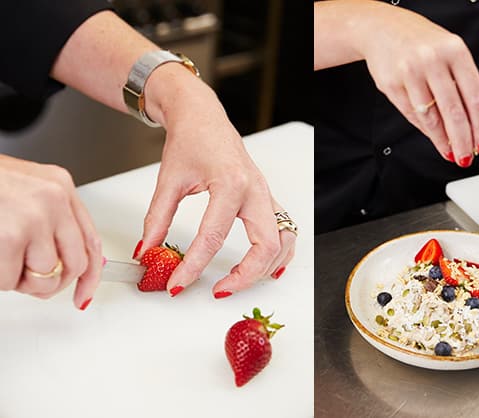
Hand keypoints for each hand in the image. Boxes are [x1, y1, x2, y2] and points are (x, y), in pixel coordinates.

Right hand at [0, 155, 101, 308]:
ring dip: (19, 279)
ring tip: (2, 257)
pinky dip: (0, 278)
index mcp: (60, 186)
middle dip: (51, 282)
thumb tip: (62, 263)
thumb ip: (50, 220)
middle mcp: (53, 200)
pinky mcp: (9, 237)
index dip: (90, 275)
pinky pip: (11, 281)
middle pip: (74, 264)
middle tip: (28, 279)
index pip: (91, 240)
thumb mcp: (25, 189)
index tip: (83, 294)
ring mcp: (34, 218)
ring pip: (43, 277)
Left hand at [135, 64, 295, 296]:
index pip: (213, 238)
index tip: (178, 284)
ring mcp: (266, 194)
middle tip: (219, 290)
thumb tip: (148, 251)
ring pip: (283, 242)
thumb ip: (157, 220)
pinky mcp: (267, 198)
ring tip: (240, 282)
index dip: (194, 267)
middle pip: (265, 246)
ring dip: (266, 268)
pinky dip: (279, 254)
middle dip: (245, 275)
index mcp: (230, 183)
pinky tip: (266, 267)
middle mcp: (255, 190)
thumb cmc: (190, 139)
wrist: (203, 116)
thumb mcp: (168, 180)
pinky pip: (285, 231)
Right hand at [348, 1, 478, 166]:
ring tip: (451, 153)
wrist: (382, 29)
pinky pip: (412, 115)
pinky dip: (425, 130)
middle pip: (453, 111)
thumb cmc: (420, 42)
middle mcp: (432, 61)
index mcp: (455, 51)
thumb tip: (471, 122)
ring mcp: (410, 73)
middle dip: (462, 140)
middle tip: (466, 157)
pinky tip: (434, 137)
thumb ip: (461, 82)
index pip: (474, 96)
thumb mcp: (448, 51)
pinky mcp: (392, 85)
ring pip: (431, 117)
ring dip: (443, 140)